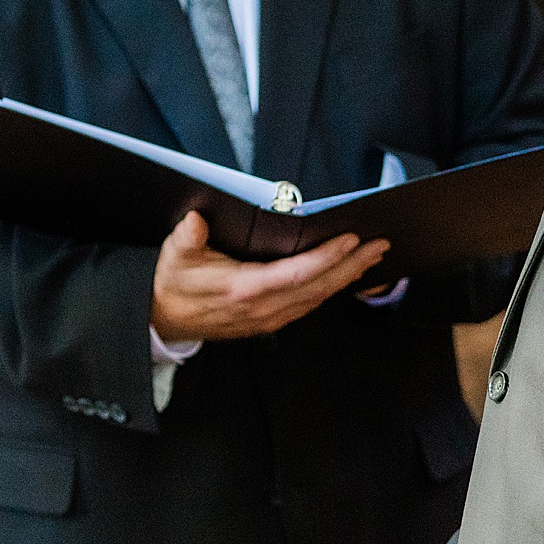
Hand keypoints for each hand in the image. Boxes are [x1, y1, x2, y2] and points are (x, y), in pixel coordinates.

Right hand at [151, 212, 389, 341]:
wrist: (163, 319)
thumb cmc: (173, 282)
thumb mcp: (174, 255)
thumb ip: (187, 238)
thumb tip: (195, 221)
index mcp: (244, 289)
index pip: (297, 273)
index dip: (328, 257)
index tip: (352, 239)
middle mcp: (263, 308)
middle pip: (318, 287)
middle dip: (353, 265)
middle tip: (381, 245)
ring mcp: (269, 318)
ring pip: (318, 298)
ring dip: (347, 277)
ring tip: (373, 257)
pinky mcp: (270, 321)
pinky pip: (309, 304)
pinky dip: (332, 288)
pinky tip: (345, 275)